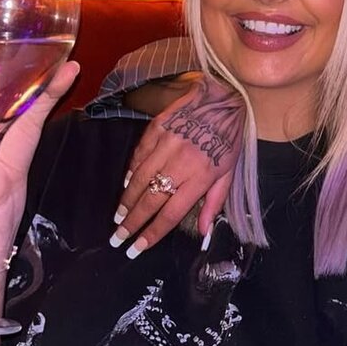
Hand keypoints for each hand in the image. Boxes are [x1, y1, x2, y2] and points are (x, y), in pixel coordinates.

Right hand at [109, 74, 244, 255]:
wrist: (225, 96)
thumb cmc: (229, 139)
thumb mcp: (229, 173)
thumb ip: (214, 203)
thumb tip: (204, 233)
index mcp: (200, 178)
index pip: (170, 214)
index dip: (151, 234)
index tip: (136, 248)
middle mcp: (180, 163)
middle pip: (150, 200)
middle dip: (131, 223)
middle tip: (117, 238)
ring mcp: (166, 144)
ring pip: (139, 179)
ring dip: (126, 201)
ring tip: (117, 217)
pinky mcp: (157, 128)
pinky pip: (138, 155)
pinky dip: (130, 172)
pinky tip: (126, 186)